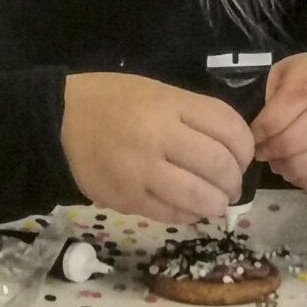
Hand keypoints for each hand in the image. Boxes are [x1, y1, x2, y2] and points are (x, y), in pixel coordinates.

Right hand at [59, 72, 252, 224]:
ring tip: (215, 201)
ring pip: (199, 196)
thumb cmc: (114, 101)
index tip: (243, 155)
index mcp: (168, 104)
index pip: (228, 128)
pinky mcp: (126, 198)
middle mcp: (156, 136)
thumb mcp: (157, 92)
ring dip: (216, 203)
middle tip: (230, 184)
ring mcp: (140, 171)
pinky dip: (189, 214)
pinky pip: (172, 214)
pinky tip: (189, 207)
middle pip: (218, 165)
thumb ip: (193, 117)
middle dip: (233, 180)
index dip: (245, 147)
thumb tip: (233, 153)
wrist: (60, 120)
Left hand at [249, 54, 306, 192]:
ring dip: (300, 166)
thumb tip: (255, 135)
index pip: (300, 96)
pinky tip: (296, 175)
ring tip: (278, 166)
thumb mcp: (281, 76)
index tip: (254, 137)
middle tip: (265, 155)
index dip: (273, 121)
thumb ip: (270, 99)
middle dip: (285, 146)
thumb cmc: (301, 85)